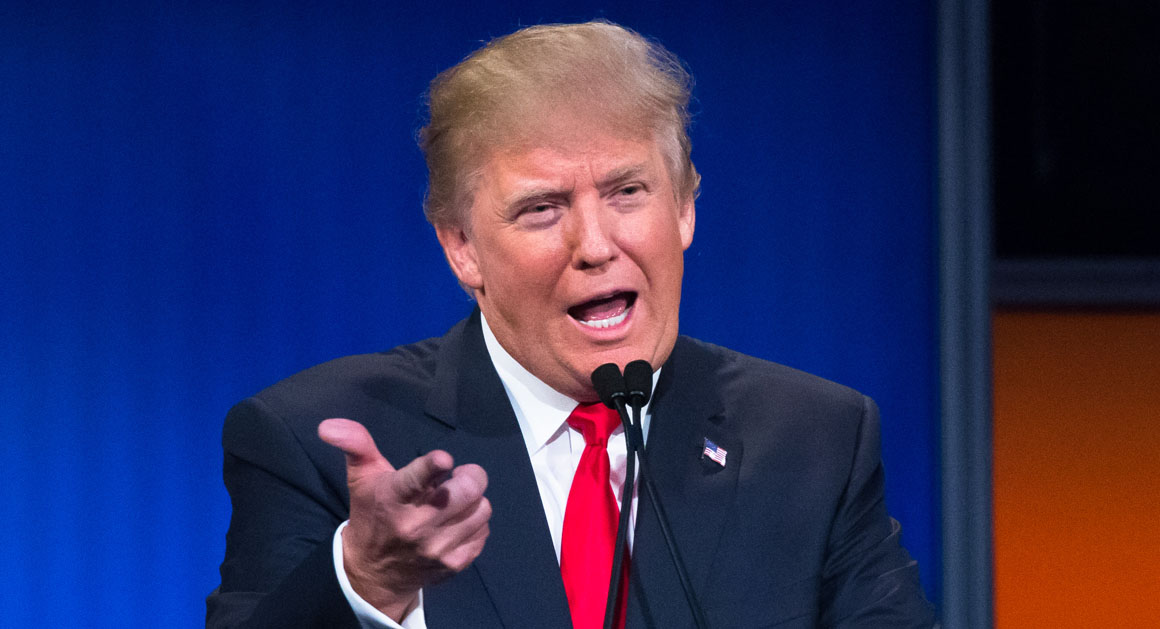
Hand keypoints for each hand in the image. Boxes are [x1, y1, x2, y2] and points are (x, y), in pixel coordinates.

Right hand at [318, 418, 490, 620]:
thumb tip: (328, 425)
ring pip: (481, 509)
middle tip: (460, 476)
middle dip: (471, 476)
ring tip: (456, 501)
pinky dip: (474, 523)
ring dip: (473, 501)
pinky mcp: (454, 563)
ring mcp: (438, 547)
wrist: (372, 573)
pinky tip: (456, 522)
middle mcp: (416, 525)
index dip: (434, 465)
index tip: (443, 460)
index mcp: (393, 498)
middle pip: (467, 491)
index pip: (416, 479)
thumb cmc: (372, 514)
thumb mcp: (361, 477)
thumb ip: (355, 444)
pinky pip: (483, 531)